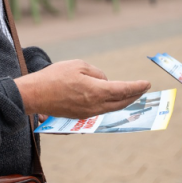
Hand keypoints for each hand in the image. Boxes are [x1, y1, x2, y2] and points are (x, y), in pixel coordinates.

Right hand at [15, 60, 149, 118]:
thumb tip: (105, 81)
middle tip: (143, 89)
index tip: (147, 83)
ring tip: (131, 95)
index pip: (123, 90)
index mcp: (96, 91)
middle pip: (120, 103)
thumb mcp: (78, 66)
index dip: (137, 87)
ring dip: (123, 102)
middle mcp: (94, 105)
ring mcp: (87, 113)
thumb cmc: (54, 77)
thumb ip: (97, 73)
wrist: (34, 95)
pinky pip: (101, 111)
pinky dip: (110, 105)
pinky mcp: (80, 116)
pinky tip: (112, 100)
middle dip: (134, 96)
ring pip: (111, 108)